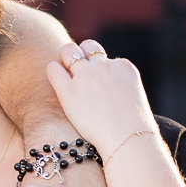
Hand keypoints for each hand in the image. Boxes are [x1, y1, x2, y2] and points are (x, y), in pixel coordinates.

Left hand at [45, 40, 156, 163]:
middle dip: (79, 54)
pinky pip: (53, 69)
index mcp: (123, 66)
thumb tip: (102, 88)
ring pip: (68, 51)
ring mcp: (86, 76)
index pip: (104, 57)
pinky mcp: (68, 91)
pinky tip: (56, 80)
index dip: (96, 67)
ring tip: (62, 70)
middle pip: (86, 46)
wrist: (127, 141)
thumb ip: (118, 85)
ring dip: (64, 57)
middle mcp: (104, 66)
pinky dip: (53, 71)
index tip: (94, 80)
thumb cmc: (132, 129)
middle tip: (74, 69)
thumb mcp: (132, 97)